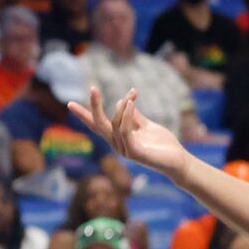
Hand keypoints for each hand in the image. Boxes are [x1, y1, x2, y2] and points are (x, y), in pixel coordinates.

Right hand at [64, 87, 188, 180]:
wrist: (179, 161)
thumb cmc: (164, 145)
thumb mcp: (148, 126)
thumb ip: (136, 117)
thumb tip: (125, 102)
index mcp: (119, 138)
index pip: (97, 125)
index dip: (84, 115)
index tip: (69, 103)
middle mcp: (118, 145)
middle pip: (99, 124)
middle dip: (94, 106)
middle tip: (92, 87)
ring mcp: (125, 150)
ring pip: (114, 124)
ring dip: (122, 106)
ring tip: (131, 95)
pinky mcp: (134, 152)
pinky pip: (125, 130)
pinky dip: (126, 115)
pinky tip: (130, 103)